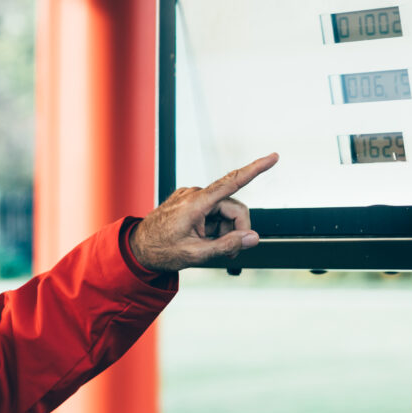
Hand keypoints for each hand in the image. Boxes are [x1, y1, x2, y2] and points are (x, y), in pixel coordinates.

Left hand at [130, 153, 278, 270]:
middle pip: (234, 208)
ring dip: (225, 231)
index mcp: (196, 203)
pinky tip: (204, 239)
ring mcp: (191, 197)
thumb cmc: (161, 250)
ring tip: (211, 247)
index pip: (232, 182)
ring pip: (225, 211)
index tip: (273, 157)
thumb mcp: (195, 254)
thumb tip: (252, 238)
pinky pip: (214, 211)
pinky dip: (215, 226)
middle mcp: (194, 194)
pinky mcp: (190, 202)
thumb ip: (226, 246)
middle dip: (236, 230)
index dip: (256, 169)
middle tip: (230, 252)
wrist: (138, 249)